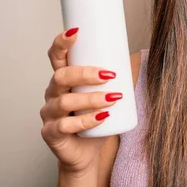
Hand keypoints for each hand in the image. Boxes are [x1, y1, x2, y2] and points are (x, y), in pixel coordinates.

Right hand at [40, 27, 122, 175]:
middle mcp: (52, 94)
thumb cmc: (96, 121)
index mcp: (63, 80)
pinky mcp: (51, 134)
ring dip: (91, 99)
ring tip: (113, 98)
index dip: (62, 43)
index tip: (75, 31)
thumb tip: (137, 58)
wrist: (86, 155)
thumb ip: (115, 79)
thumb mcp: (105, 95)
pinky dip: (86, 121)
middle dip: (84, 73)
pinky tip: (101, 118)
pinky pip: (66, 126)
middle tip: (108, 75)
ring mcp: (49, 115)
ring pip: (65, 101)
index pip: (56, 57)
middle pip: (60, 76)